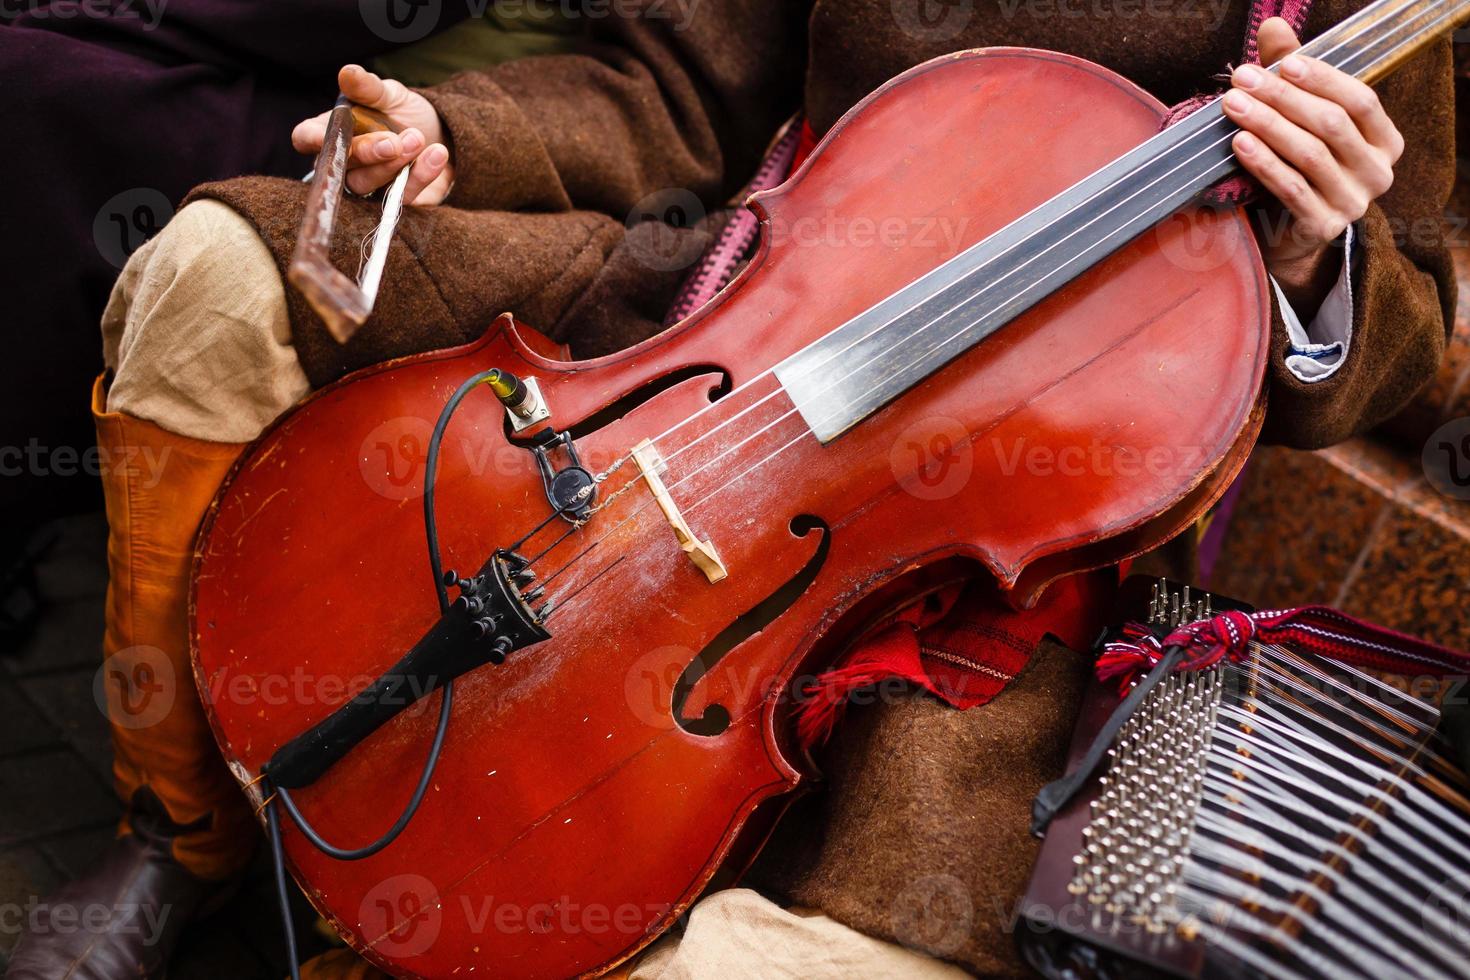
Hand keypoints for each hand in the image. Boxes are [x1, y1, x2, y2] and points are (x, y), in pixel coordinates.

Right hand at [292, 64, 453, 205]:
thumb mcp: (389, 94)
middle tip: (394, 140)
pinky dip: (421, 174)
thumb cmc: (403, 113)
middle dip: (368, 152)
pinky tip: (437, 153)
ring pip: (368, 185)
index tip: (325, 136)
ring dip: (394, 164)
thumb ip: (368, 88)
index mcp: (333, 131)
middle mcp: (346, 163)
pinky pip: (401, 196)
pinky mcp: (395, 202)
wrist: (443, 135)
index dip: (312, 139)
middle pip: (343, 166)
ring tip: (418, 139)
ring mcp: (369, 185)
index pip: (307, 138)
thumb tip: (348, 72)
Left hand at [1224, 17, 1403, 309]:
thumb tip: (1274, 26)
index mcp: (1384, 140)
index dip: (1321, 79)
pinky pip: (1292, 189)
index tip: (1283, 63)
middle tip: (1243, 82)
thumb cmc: (1300, 168)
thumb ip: (1292, 76)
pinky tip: (1240, 144)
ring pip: (1310, 154)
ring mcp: (1354, 202)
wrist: (1291, 236)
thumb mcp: (1301, 120)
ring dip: (1268, 126)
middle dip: (1283, 99)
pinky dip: (1264, 164)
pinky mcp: (1324, 226)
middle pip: (1331, 124)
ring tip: (1234, 106)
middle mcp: (1378, 171)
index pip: (1360, 100)